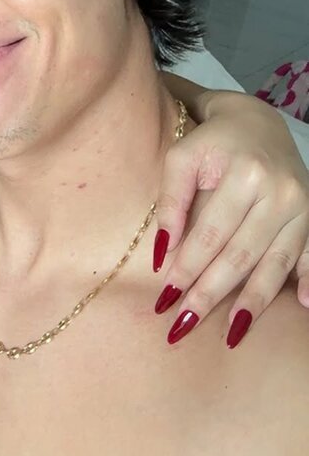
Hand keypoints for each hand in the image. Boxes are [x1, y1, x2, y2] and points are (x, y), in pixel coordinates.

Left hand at [154, 88, 308, 346]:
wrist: (256, 120)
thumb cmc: (210, 140)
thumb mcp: (181, 157)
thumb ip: (171, 202)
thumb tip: (162, 255)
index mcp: (245, 175)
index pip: (211, 234)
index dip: (188, 267)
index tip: (165, 297)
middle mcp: (280, 193)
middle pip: (241, 255)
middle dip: (211, 293)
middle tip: (185, 324)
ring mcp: (301, 207)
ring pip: (275, 264)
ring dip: (253, 303)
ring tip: (232, 335)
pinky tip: (303, 307)